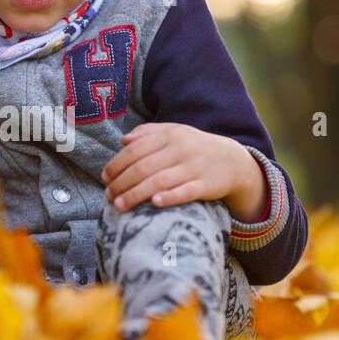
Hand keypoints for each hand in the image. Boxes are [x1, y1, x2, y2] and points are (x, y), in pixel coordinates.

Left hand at [100, 122, 266, 218]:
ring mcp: (195, 167)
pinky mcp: (207, 185)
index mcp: (170, 135)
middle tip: (108, 196)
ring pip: (159, 181)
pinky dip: (170, 197)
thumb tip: (124, 140)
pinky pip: (186, 192)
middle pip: (143, 167)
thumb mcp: (175, 133)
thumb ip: (148, 133)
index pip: (135, 149)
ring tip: (119, 205)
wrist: (233, 161)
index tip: (105, 178)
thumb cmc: (195, 148)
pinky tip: (154, 203)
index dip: (117, 164)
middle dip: (121, 183)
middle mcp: (181, 149)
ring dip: (136, 194)